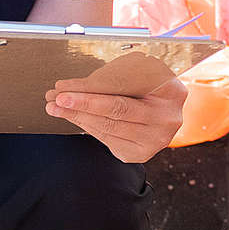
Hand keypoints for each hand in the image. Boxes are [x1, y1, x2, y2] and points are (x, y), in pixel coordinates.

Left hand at [47, 72, 190, 162]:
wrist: (162, 114)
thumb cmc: (146, 89)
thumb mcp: (140, 75)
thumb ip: (116, 78)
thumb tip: (73, 86)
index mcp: (172, 91)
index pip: (126, 87)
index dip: (93, 87)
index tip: (66, 86)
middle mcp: (167, 118)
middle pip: (118, 109)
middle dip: (83, 103)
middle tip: (57, 98)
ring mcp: (156, 140)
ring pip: (110, 127)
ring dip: (79, 117)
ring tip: (56, 107)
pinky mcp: (141, 154)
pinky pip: (108, 140)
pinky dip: (88, 127)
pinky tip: (74, 117)